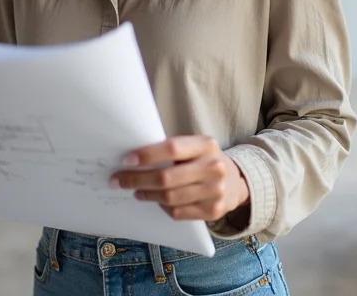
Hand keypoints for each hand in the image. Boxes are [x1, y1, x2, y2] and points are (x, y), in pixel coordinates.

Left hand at [109, 135, 249, 221]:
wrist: (236, 182)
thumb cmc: (205, 160)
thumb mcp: (196, 147)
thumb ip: (173, 150)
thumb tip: (135, 158)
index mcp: (206, 145)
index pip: (172, 148)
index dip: (147, 155)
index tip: (126, 160)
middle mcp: (213, 167)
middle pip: (167, 177)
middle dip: (138, 179)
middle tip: (119, 180)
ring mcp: (215, 191)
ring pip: (170, 198)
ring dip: (147, 195)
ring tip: (136, 191)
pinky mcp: (213, 211)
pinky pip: (178, 212)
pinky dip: (163, 207)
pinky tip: (156, 200)